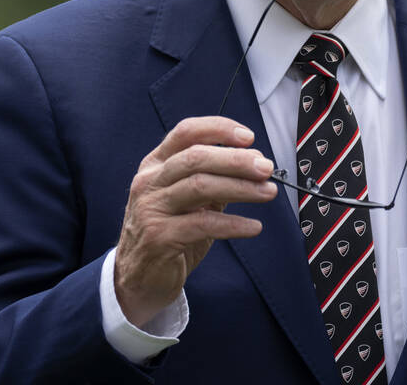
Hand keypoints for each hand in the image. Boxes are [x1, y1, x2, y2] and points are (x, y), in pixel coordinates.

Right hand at [114, 116, 277, 325]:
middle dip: (236, 160)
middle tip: (266, 168)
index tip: (249, 137)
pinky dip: (233, 224)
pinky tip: (253, 227)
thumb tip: (254, 163)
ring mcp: (151, 208)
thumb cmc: (168, 232)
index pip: (186, 132)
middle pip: (196, 157)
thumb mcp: (187, 200)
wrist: (138, 278)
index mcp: (155, 164)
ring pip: (200, 186)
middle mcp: (149, 181)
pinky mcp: (159, 237)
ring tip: (267, 192)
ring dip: (241, 187)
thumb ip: (213, 179)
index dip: (218, 129)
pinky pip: (203, 224)